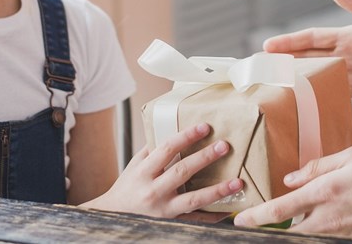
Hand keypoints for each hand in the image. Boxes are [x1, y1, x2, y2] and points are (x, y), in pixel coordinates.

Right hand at [82, 123, 242, 217]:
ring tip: (238, 182)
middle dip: (205, 158)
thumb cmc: (127, 187)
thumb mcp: (135, 165)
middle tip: (225, 146)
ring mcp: (163, 210)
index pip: (167, 149)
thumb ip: (154, 149)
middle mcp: (153, 191)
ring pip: (194, 199)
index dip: (187, 136)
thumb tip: (175, 127)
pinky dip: (214, 215)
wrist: (113, 217)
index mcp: (144, 172)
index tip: (205, 126)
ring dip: (218, 190)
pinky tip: (230, 207)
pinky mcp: (172, 224)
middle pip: (182, 172)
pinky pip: (196, 220)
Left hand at [232, 146, 351, 240]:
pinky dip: (321, 227)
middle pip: (289, 229)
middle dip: (274, 225)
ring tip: (298, 210)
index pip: (279, 211)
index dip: (254, 216)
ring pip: (309, 233)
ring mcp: (343, 235)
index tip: (238, 219)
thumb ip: (320, 166)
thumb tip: (292, 177)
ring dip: (299, 223)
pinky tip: (329, 214)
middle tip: (262, 215)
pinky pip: (329, 236)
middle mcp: (330, 219)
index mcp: (326, 193)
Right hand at [263, 0, 351, 102]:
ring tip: (273, 85)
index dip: (290, 43)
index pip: (313, 39)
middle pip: (310, 58)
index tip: (268, 47)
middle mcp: (350, 54)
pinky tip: (302, 102)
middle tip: (259, 67)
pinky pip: (335, 93)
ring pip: (318, 76)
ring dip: (296, 80)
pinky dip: (316, 96)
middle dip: (285, 61)